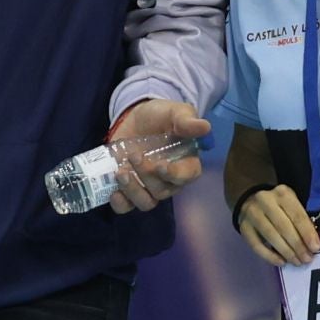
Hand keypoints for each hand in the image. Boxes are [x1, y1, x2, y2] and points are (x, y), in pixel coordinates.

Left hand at [107, 99, 209, 213]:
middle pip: (163, 190)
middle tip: (134, 155)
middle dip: (147, 176)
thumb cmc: (160, 116)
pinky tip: (114, 193)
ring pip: (146, 202)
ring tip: (120, 173)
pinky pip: (127, 206)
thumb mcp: (174, 112)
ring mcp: (148, 187)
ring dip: (133, 192)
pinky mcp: (129, 189)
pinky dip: (120, 204)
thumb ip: (187, 121)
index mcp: (186, 163)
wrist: (135, 118)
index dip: (176, 175)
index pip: (188, 176)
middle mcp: (169, 181)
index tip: (161, 166)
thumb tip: (205, 126)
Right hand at [235, 185, 319, 266]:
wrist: (251, 200)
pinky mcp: (243, 227)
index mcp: (282, 193)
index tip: (315, 248)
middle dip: (297, 245)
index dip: (307, 233)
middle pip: (283, 226)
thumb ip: (302, 220)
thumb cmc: (279, 206)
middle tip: (306, 259)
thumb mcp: (292, 205)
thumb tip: (311, 244)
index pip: (297, 215)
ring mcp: (252, 213)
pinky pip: (256, 245)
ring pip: (270, 236)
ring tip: (296, 262)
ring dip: (286, 252)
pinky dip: (269, 256)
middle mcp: (265, 201)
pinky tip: (281, 262)